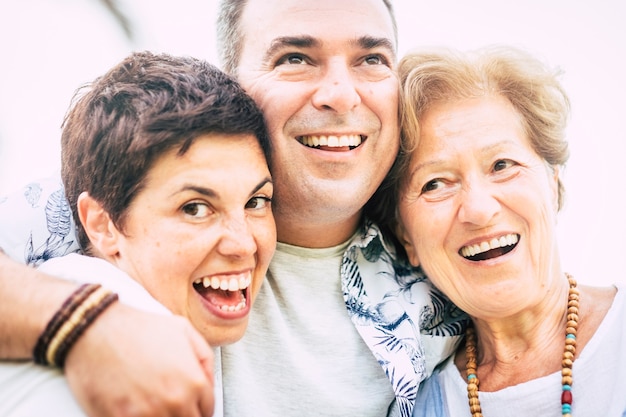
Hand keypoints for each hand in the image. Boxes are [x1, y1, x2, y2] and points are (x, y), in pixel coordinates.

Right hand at [64, 303, 214, 416]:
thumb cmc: (137, 328)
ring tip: (154, 405)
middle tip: (171, 404)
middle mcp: (173, 401)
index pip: (208, 411)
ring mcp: (146, 414)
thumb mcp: (184, 330)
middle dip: (183, 413)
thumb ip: (204, 359)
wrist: (95, 329)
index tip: (190, 405)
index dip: (200, 407)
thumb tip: (208, 382)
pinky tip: (136, 409)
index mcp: (192, 382)